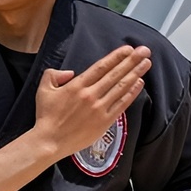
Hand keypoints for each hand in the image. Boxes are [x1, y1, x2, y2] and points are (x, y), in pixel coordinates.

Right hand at [32, 45, 150, 158]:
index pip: (101, 67)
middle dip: (131, 61)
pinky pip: (121, 105)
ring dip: (135, 74)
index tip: (128, 49)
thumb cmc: (46, 116)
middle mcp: (91, 95)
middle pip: (115, 74)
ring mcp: (99, 109)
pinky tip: (139, 84)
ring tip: (146, 64)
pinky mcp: (104, 122)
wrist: (49, 142)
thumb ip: (54, 75)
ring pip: (121, 88)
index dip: (116, 57)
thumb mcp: (43, 90)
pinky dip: (131, 93)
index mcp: (77, 86)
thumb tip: (70, 73)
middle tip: (144, 51)